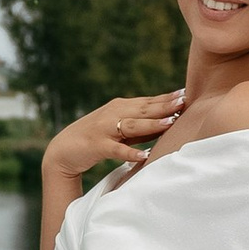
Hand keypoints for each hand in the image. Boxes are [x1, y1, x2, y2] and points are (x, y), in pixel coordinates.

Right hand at [43, 89, 182, 180]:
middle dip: (164, 106)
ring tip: (171, 122)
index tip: (185, 93)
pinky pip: (116, 149)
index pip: (147, 102)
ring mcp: (104, 129)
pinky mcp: (97, 145)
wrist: (63, 150)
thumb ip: (140, 126)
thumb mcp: (119, 129)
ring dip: (152, 124)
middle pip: (143, 110)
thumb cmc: (96, 139)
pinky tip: (144, 156)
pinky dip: (130, 152)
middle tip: (184, 101)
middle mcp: (113, 114)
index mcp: (120, 107)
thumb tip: (168, 123)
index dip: (165, 98)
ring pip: (132, 125)